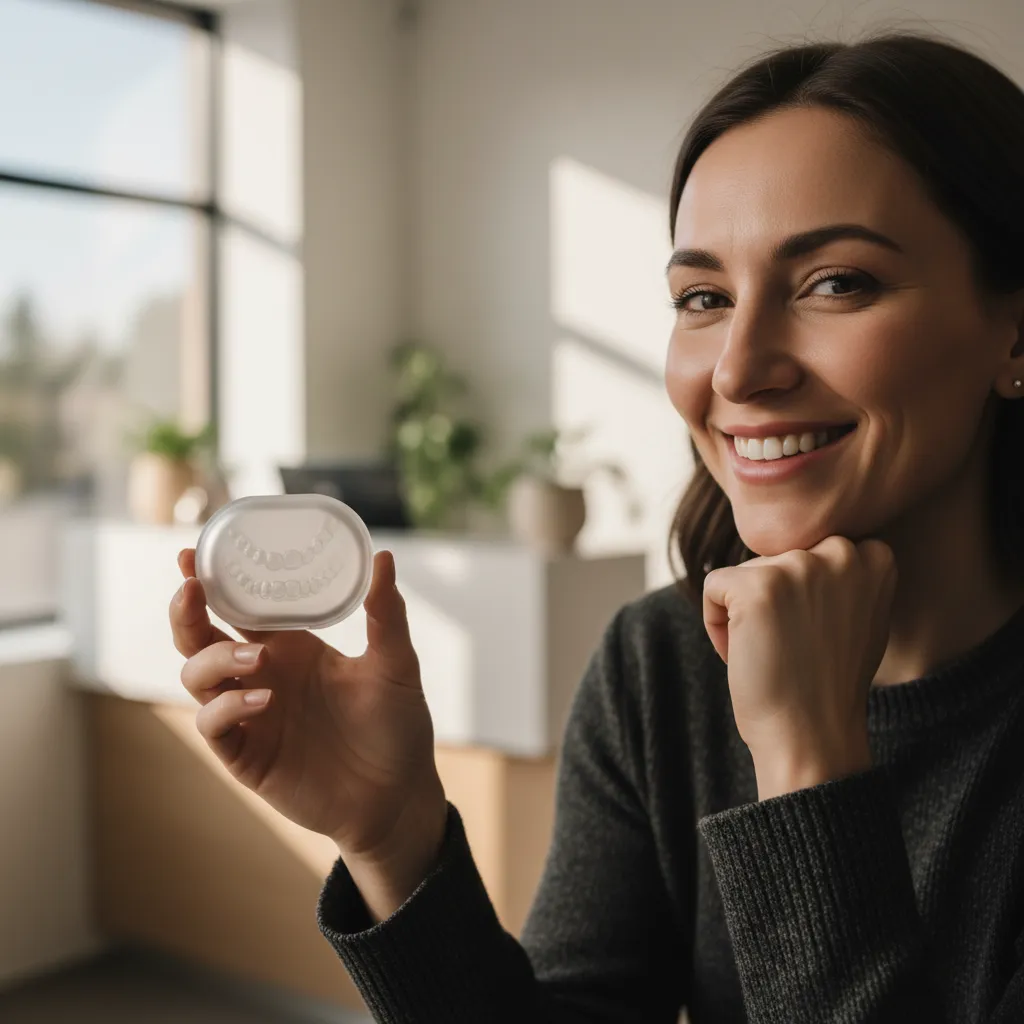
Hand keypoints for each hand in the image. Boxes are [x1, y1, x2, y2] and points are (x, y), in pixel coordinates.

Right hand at [169, 548, 446, 873]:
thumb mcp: (396, 664)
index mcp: (291, 646)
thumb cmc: (398, 726)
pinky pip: (214, 724)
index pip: (238, 606)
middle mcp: (262, 674)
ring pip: (196, 676)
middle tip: (192, 590)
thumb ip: (386, 614)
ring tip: (257, 659)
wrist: (399, 795)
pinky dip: (228, 707)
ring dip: (214, 659)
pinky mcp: (247, 754)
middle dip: (186, 611)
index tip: (194, 553)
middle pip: (199, 636)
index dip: (211, 580)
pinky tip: (264, 700)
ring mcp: (250, 714)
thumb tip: (383, 557)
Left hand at [702, 536, 896, 797]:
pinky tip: (744, 655)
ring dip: (744, 615)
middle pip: (774, 560)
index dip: (802, 598)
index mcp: (874, 556)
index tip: (817, 637)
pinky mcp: (754, 586)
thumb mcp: (858, 616)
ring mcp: (797, 567)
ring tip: (774, 656)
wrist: (812, 738)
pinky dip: (716, 623)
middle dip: (772, 604)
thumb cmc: (828, 684)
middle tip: (793, 651)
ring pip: (744, 574)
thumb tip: (805, 550)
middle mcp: (841, 552)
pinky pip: (712, 586)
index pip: (809, 551)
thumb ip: (839, 576)